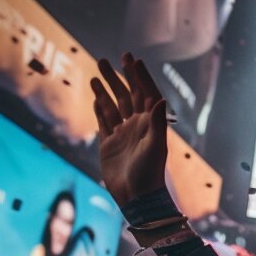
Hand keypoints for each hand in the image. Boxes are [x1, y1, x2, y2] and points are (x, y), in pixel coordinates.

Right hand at [92, 53, 168, 207]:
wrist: (136, 197)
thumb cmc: (149, 172)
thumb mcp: (155, 146)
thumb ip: (157, 121)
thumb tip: (159, 98)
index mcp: (149, 123)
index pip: (144, 93)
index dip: (138, 76)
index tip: (131, 58)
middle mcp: (136, 125)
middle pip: (126, 95)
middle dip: (117, 76)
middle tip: (105, 59)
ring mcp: (122, 134)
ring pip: (112, 105)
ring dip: (105, 89)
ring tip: (96, 72)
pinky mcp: (109, 145)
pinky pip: (103, 122)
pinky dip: (99, 108)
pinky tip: (96, 97)